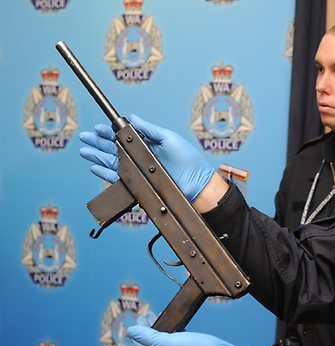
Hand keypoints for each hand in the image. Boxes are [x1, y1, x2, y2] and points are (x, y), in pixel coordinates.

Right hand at [79, 114, 214, 201]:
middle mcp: (141, 157)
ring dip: (97, 156)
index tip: (98, 127)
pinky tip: (94, 166)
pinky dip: (105, 172)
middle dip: (98, 142)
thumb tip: (133, 117)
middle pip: (114, 148)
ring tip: (84, 150)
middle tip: (84, 137)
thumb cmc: (188, 160)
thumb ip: (149, 129)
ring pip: (112, 162)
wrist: (196, 183)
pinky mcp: (138, 184)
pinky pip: (117, 178)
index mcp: (148, 144)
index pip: (124, 136)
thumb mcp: (168, 138)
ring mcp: (139, 170)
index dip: (110, 132)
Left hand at [127, 315, 241, 345]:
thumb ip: (150, 337)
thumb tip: (130, 331)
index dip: (139, 328)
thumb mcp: (172, 342)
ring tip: (159, 317)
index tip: (140, 315)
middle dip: (147, 328)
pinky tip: (175, 326)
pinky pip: (174, 340)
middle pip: (151, 342)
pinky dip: (170, 331)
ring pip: (162, 340)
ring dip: (158, 328)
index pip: (142, 343)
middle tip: (147, 315)